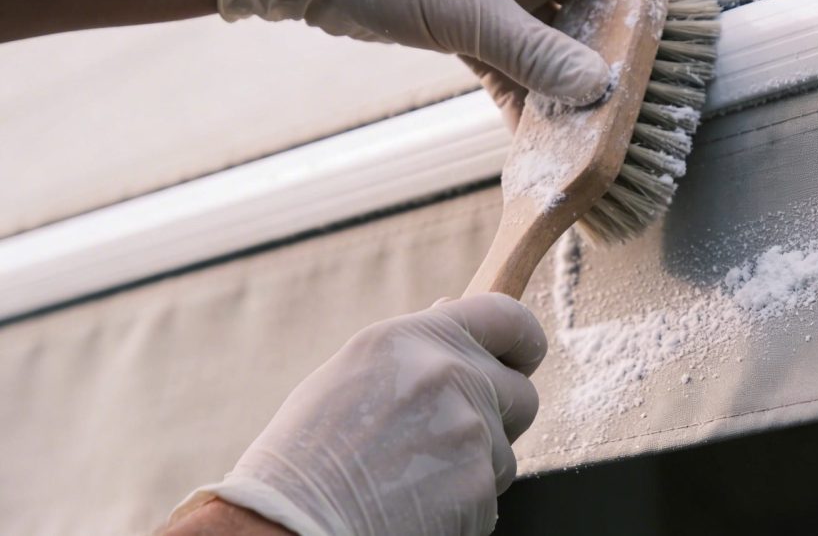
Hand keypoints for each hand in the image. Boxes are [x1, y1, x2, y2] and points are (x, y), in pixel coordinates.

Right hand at [169, 294, 546, 535]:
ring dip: (474, 468)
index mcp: (412, 337)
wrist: (289, 527)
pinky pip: (489, 495)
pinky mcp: (479, 485)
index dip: (522, 342)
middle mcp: (448, 373)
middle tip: (446, 443)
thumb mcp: (352, 377)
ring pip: (505, 452)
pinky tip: (413, 508)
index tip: (522, 358)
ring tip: (409, 481)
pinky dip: (462, 506)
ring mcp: (470, 430)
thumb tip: (453, 311)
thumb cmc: (306, 458)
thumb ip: (413, 350)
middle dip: (499, 418)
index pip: (507, 317)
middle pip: (521, 394)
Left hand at [219, 0, 743, 127]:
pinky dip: (533, 101)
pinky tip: (545, 139)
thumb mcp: (470, 14)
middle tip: (678, 83)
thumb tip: (601, 92)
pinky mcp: (474, 27)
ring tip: (614, 128)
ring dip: (583, 86)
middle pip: (606, 7)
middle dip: (642, 45)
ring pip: (564, 45)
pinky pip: (521, 69)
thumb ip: (537, 54)